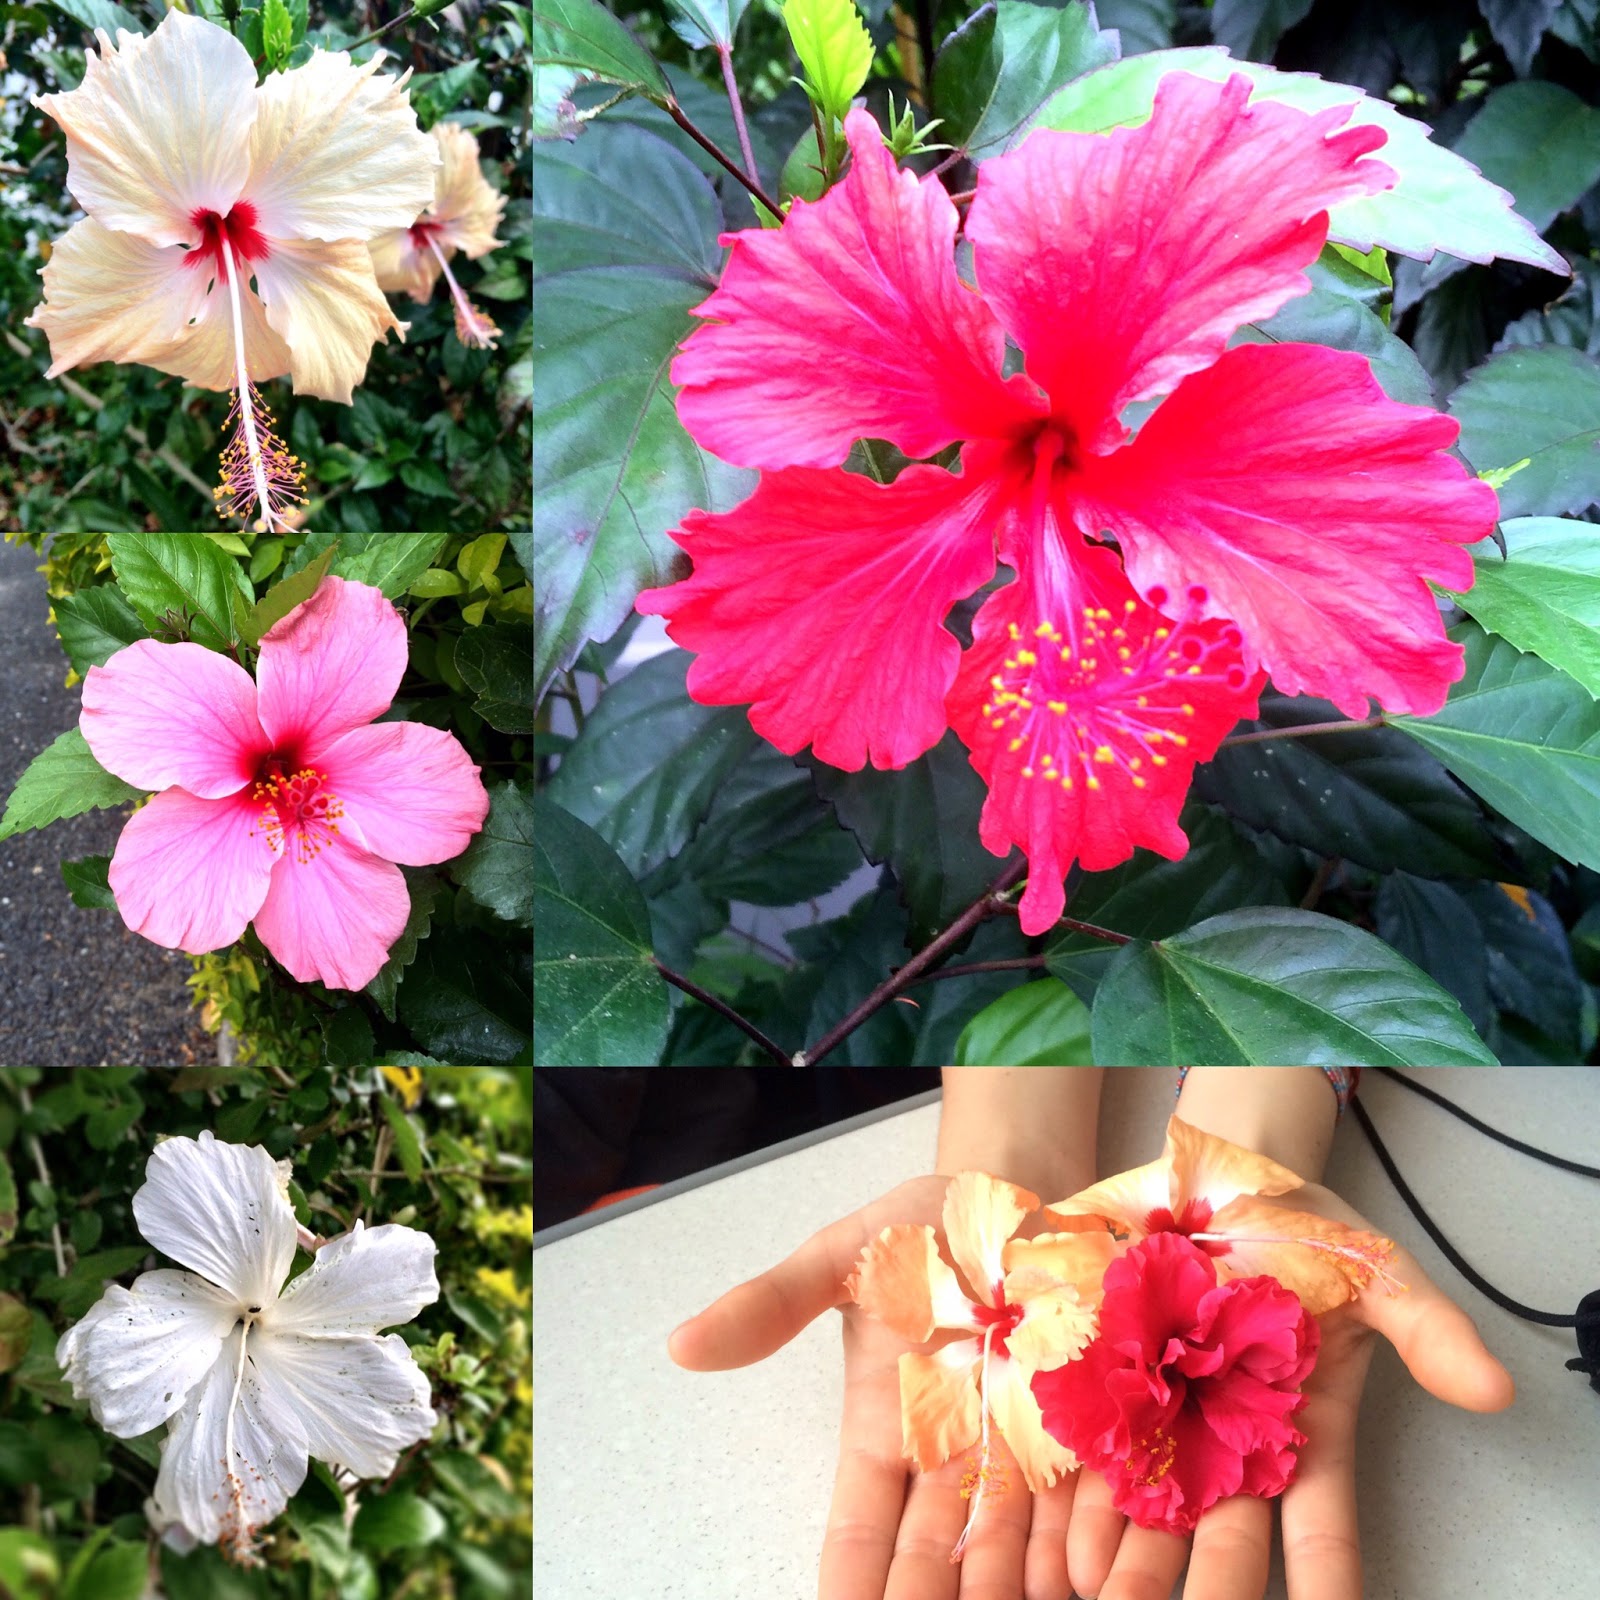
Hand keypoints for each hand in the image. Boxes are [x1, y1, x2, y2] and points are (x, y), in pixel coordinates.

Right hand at [668, 1174, 1086, 1599]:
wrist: (1020, 1192)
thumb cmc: (925, 1226)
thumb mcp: (844, 1255)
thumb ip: (774, 1304)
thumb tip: (682, 1344)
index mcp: (889, 1425)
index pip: (862, 1531)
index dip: (853, 1588)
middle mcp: (957, 1455)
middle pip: (937, 1564)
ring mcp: (1027, 1450)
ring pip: (1014, 1555)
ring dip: (1006, 1597)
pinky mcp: (1092, 1428)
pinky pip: (1094, 1507)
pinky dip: (1092, 1552)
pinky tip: (1087, 1587)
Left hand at [1061, 1182, 1515, 1599]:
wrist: (1215, 1172)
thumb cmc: (1303, 1228)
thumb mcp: (1377, 1272)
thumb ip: (1429, 1330)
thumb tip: (1493, 1392)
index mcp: (1302, 1428)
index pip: (1321, 1527)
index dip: (1327, 1585)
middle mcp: (1232, 1437)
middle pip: (1225, 1538)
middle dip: (1209, 1593)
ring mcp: (1167, 1413)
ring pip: (1151, 1511)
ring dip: (1131, 1565)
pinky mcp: (1106, 1380)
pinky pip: (1088, 1454)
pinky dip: (1075, 1507)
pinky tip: (1062, 1555)